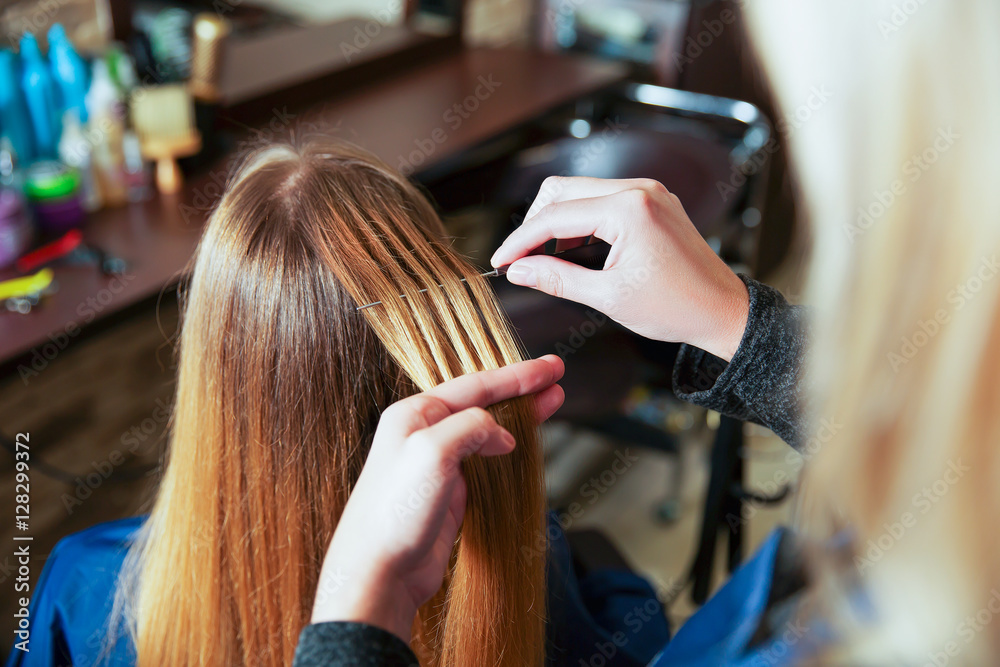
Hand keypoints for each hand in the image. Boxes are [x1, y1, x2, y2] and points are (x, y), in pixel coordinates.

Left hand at [310, 355, 564, 642]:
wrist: (379, 573)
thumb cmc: (395, 512)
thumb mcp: (433, 451)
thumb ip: (471, 427)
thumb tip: (501, 434)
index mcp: (414, 414)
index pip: (475, 384)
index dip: (517, 376)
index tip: (551, 368)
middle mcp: (423, 434)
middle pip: (482, 401)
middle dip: (521, 389)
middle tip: (556, 377)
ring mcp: (437, 464)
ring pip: (486, 430)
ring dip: (519, 416)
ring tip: (551, 403)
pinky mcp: (448, 493)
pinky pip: (484, 460)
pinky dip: (508, 449)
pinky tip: (524, 445)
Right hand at [491, 177, 749, 360]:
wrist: (723, 311)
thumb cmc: (676, 308)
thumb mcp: (608, 297)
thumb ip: (557, 279)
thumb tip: (518, 271)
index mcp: (629, 209)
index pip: (555, 216)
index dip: (520, 240)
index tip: (501, 261)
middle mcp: (639, 189)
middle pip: (562, 190)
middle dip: (534, 224)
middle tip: (520, 259)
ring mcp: (648, 191)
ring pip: (581, 191)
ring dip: (556, 221)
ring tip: (544, 259)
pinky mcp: (652, 200)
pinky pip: (603, 199)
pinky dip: (581, 220)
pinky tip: (573, 250)